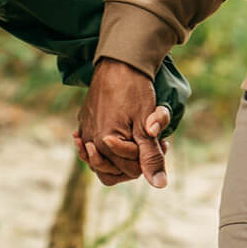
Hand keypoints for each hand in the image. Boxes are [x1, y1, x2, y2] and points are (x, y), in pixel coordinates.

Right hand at [74, 58, 170, 188]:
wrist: (119, 62)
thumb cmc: (135, 91)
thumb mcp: (147, 126)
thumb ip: (151, 156)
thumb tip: (160, 185)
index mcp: (106, 144)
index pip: (131, 170)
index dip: (149, 159)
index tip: (162, 143)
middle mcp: (91, 141)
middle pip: (114, 171)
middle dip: (135, 160)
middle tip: (153, 142)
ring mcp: (85, 132)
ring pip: (102, 163)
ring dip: (120, 156)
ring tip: (137, 140)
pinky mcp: (84, 123)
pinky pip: (92, 147)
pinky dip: (106, 147)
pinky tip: (115, 138)